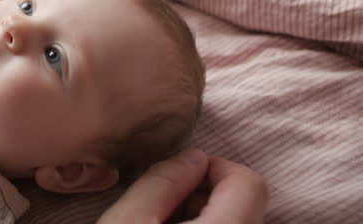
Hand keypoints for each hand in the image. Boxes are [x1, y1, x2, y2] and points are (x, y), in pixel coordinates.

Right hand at [99, 149, 266, 223]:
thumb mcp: (127, 220)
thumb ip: (162, 181)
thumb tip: (190, 157)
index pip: (248, 182)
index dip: (211, 167)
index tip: (175, 175)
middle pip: (243, 202)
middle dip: (200, 193)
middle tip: (158, 207)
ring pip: (233, 221)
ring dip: (198, 215)